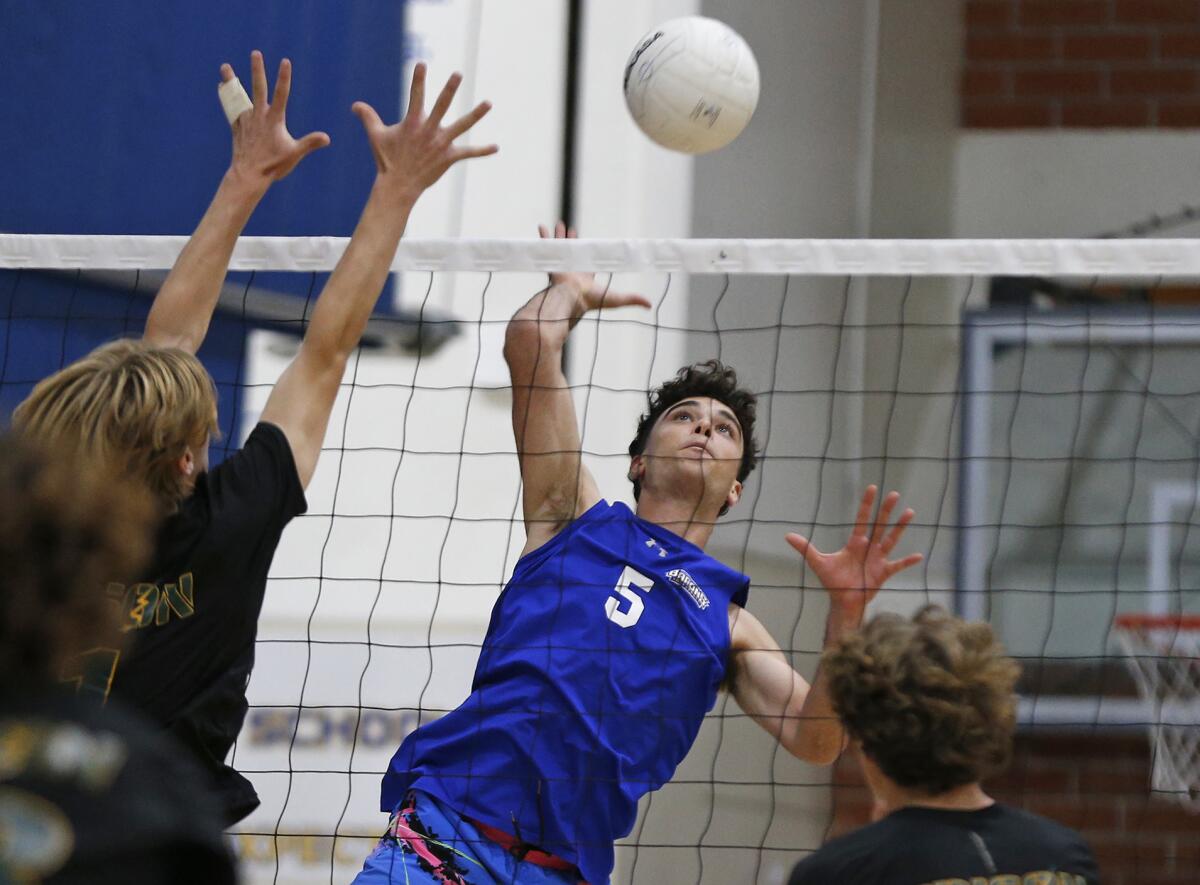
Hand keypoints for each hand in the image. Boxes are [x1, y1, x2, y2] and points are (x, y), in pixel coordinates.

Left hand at [222, 50, 329, 184]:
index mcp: (274, 120)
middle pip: (258, 88)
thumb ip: (310, 143)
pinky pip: (231, 109)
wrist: (248, 175)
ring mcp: (246, 121)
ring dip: (232, 80)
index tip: (285, 61)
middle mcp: (259, 116)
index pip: (282, 94)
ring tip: (225, 66)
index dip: (284, 77)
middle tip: (255, 53)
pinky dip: (227, 97)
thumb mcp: (294, 154)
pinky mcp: (237, 128)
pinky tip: (222, 87)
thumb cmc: (273, 165)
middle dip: (258, 70)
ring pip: (238, 96)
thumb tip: (326, 138)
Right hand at [352, 63, 497, 201]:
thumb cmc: (387, 160)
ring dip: (476, 115)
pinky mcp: (449, 157)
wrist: (398, 186)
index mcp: (412, 122)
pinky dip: (482, 150)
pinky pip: (468, 153)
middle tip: (458, 74)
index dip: (418, 79)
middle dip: (449, 89)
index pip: (415, 95)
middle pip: (441, 105)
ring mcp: (441, 143)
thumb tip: (355, 105)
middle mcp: (429, 130)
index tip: (422, 64)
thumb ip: (368, 118)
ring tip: (489, 103)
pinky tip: (496, 147)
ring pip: (461, 126)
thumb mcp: (376, 137)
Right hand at [539, 221, 651, 315]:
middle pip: (573, 250)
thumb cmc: (591, 300)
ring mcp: (562, 264)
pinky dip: (545, 237)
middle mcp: (573, 269)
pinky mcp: (554, 261)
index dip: (589, 253)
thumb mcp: (616, 298)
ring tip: (559, 224)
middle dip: (571, 240)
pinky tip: (542, 227)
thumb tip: (650, 305)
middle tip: (571, 230)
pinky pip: (548, 246)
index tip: (589, 245)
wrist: (571, 298)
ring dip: (560, 235)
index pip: (588, 262)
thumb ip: (633, 299)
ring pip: (561, 246)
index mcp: (585, 277)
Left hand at [785, 485, 922, 613]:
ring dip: (899, 528)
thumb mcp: (819, 563)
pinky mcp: (883, 573)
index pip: (861, 519)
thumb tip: (788, 536)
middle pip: (879, 525)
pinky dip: (907, 562)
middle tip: (894, 494)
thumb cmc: (833, 582)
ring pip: (890, 540)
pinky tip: (918, 556)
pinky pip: (897, 565)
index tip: (871, 488)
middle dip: (886, 510)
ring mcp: (877, 559)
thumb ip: (806, 549)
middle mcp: (868, 548)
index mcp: (854, 543)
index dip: (866, 505)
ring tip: (909, 512)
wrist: (843, 602)